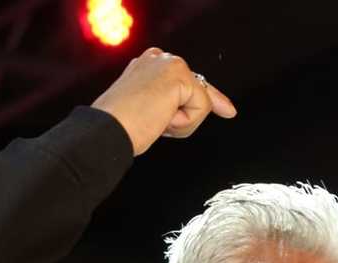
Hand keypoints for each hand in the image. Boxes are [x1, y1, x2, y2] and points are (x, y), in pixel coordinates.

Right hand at [90, 47, 236, 155]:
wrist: (109, 128)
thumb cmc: (120, 125)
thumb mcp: (148, 110)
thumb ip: (168, 103)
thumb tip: (196, 108)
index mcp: (148, 65)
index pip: (188, 82)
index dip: (209, 98)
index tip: (228, 110)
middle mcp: (159, 58)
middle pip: (198, 93)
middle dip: (189, 116)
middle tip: (158, 122)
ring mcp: (170, 63)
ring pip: (200, 103)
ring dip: (182, 123)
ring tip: (154, 121)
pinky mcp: (180, 75)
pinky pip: (201, 109)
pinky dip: (184, 122)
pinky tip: (161, 118)